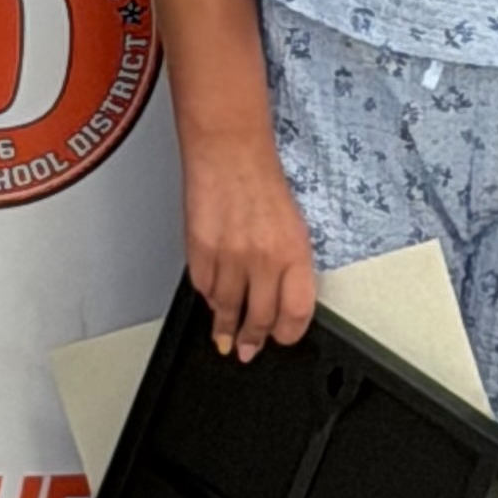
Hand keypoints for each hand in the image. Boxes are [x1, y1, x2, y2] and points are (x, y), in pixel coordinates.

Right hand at [184, 132, 317, 359]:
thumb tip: (278, 299)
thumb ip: (287, 264)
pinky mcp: (200, 249)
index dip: (289, 333)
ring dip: (226, 329)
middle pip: (259, 319)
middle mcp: (264, 258)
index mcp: (294, 251)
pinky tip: (211, 301)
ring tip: (226, 338)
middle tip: (250, 349)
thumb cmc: (262, 177)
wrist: (228, 148)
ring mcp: (230, 256)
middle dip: (254, 340)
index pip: (297, 312)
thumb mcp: (292, 222)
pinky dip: (207, 297)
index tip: (282, 337)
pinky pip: (203, 288)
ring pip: (227, 309)